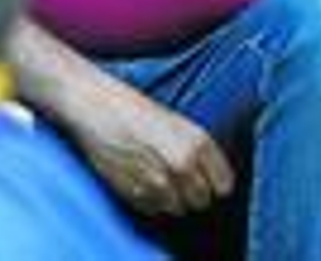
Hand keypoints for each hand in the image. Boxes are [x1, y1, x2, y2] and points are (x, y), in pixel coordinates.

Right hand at [67, 77, 234, 216]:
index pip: (224, 185)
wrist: (96, 109)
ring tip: (158, 175)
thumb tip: (212, 177)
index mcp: (197, 143)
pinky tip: (142, 178)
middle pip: (202, 201)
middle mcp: (182, 165)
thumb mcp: (178, 123)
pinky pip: (155, 210)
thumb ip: (199, 151)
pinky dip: (151, 200)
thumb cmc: (135, 110)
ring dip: (172, 198)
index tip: (209, 179)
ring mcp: (158, 183)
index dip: (216, 182)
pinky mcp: (135, 194)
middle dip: (194, 193)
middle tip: (181, 177)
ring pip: (178, 209)